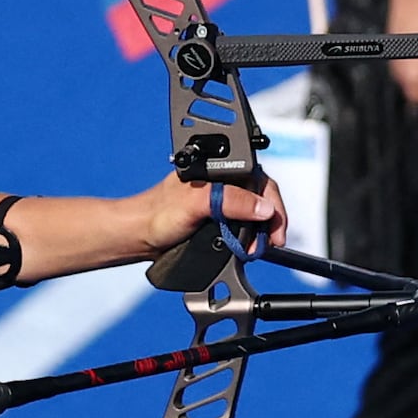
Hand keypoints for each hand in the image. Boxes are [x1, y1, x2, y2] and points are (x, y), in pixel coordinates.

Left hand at [134, 163, 279, 258]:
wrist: (142, 237)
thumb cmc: (158, 213)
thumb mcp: (197, 203)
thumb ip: (230, 201)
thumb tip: (263, 207)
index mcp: (220, 168)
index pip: (260, 180)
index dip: (273, 203)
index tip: (276, 227)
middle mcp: (224, 182)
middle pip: (261, 198)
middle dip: (270, 221)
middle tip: (271, 242)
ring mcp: (223, 202)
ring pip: (255, 214)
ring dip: (260, 233)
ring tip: (254, 249)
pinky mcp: (220, 219)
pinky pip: (244, 227)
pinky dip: (250, 239)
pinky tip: (247, 248)